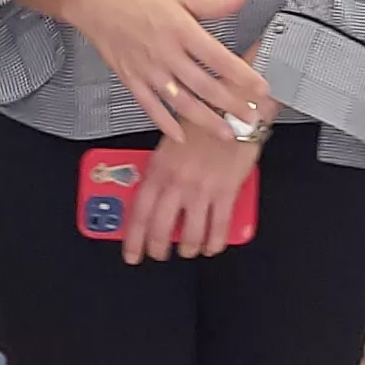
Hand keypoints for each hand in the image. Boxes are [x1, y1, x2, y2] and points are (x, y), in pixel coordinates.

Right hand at [52, 0, 273, 136]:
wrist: (95, 1)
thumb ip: (212, 4)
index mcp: (182, 30)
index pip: (219, 58)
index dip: (242, 75)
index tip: (261, 88)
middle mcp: (167, 54)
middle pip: (205, 86)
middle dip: (231, 105)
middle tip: (251, 119)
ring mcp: (149, 71)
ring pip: (182, 102)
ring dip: (206, 120)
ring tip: (226, 133)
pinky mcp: (132, 80)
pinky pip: (151, 107)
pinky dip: (166, 123)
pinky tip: (180, 136)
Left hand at [124, 122, 263, 264]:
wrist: (232, 108)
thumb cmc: (201, 124)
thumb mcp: (169, 145)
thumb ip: (159, 172)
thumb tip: (152, 199)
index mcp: (158, 169)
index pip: (139, 212)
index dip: (133, 240)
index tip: (132, 254)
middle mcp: (176, 182)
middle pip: (160, 229)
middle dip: (158, 249)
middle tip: (159, 256)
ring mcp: (201, 189)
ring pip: (190, 235)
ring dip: (188, 248)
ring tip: (188, 250)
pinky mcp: (226, 192)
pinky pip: (218, 228)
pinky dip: (214, 243)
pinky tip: (212, 246)